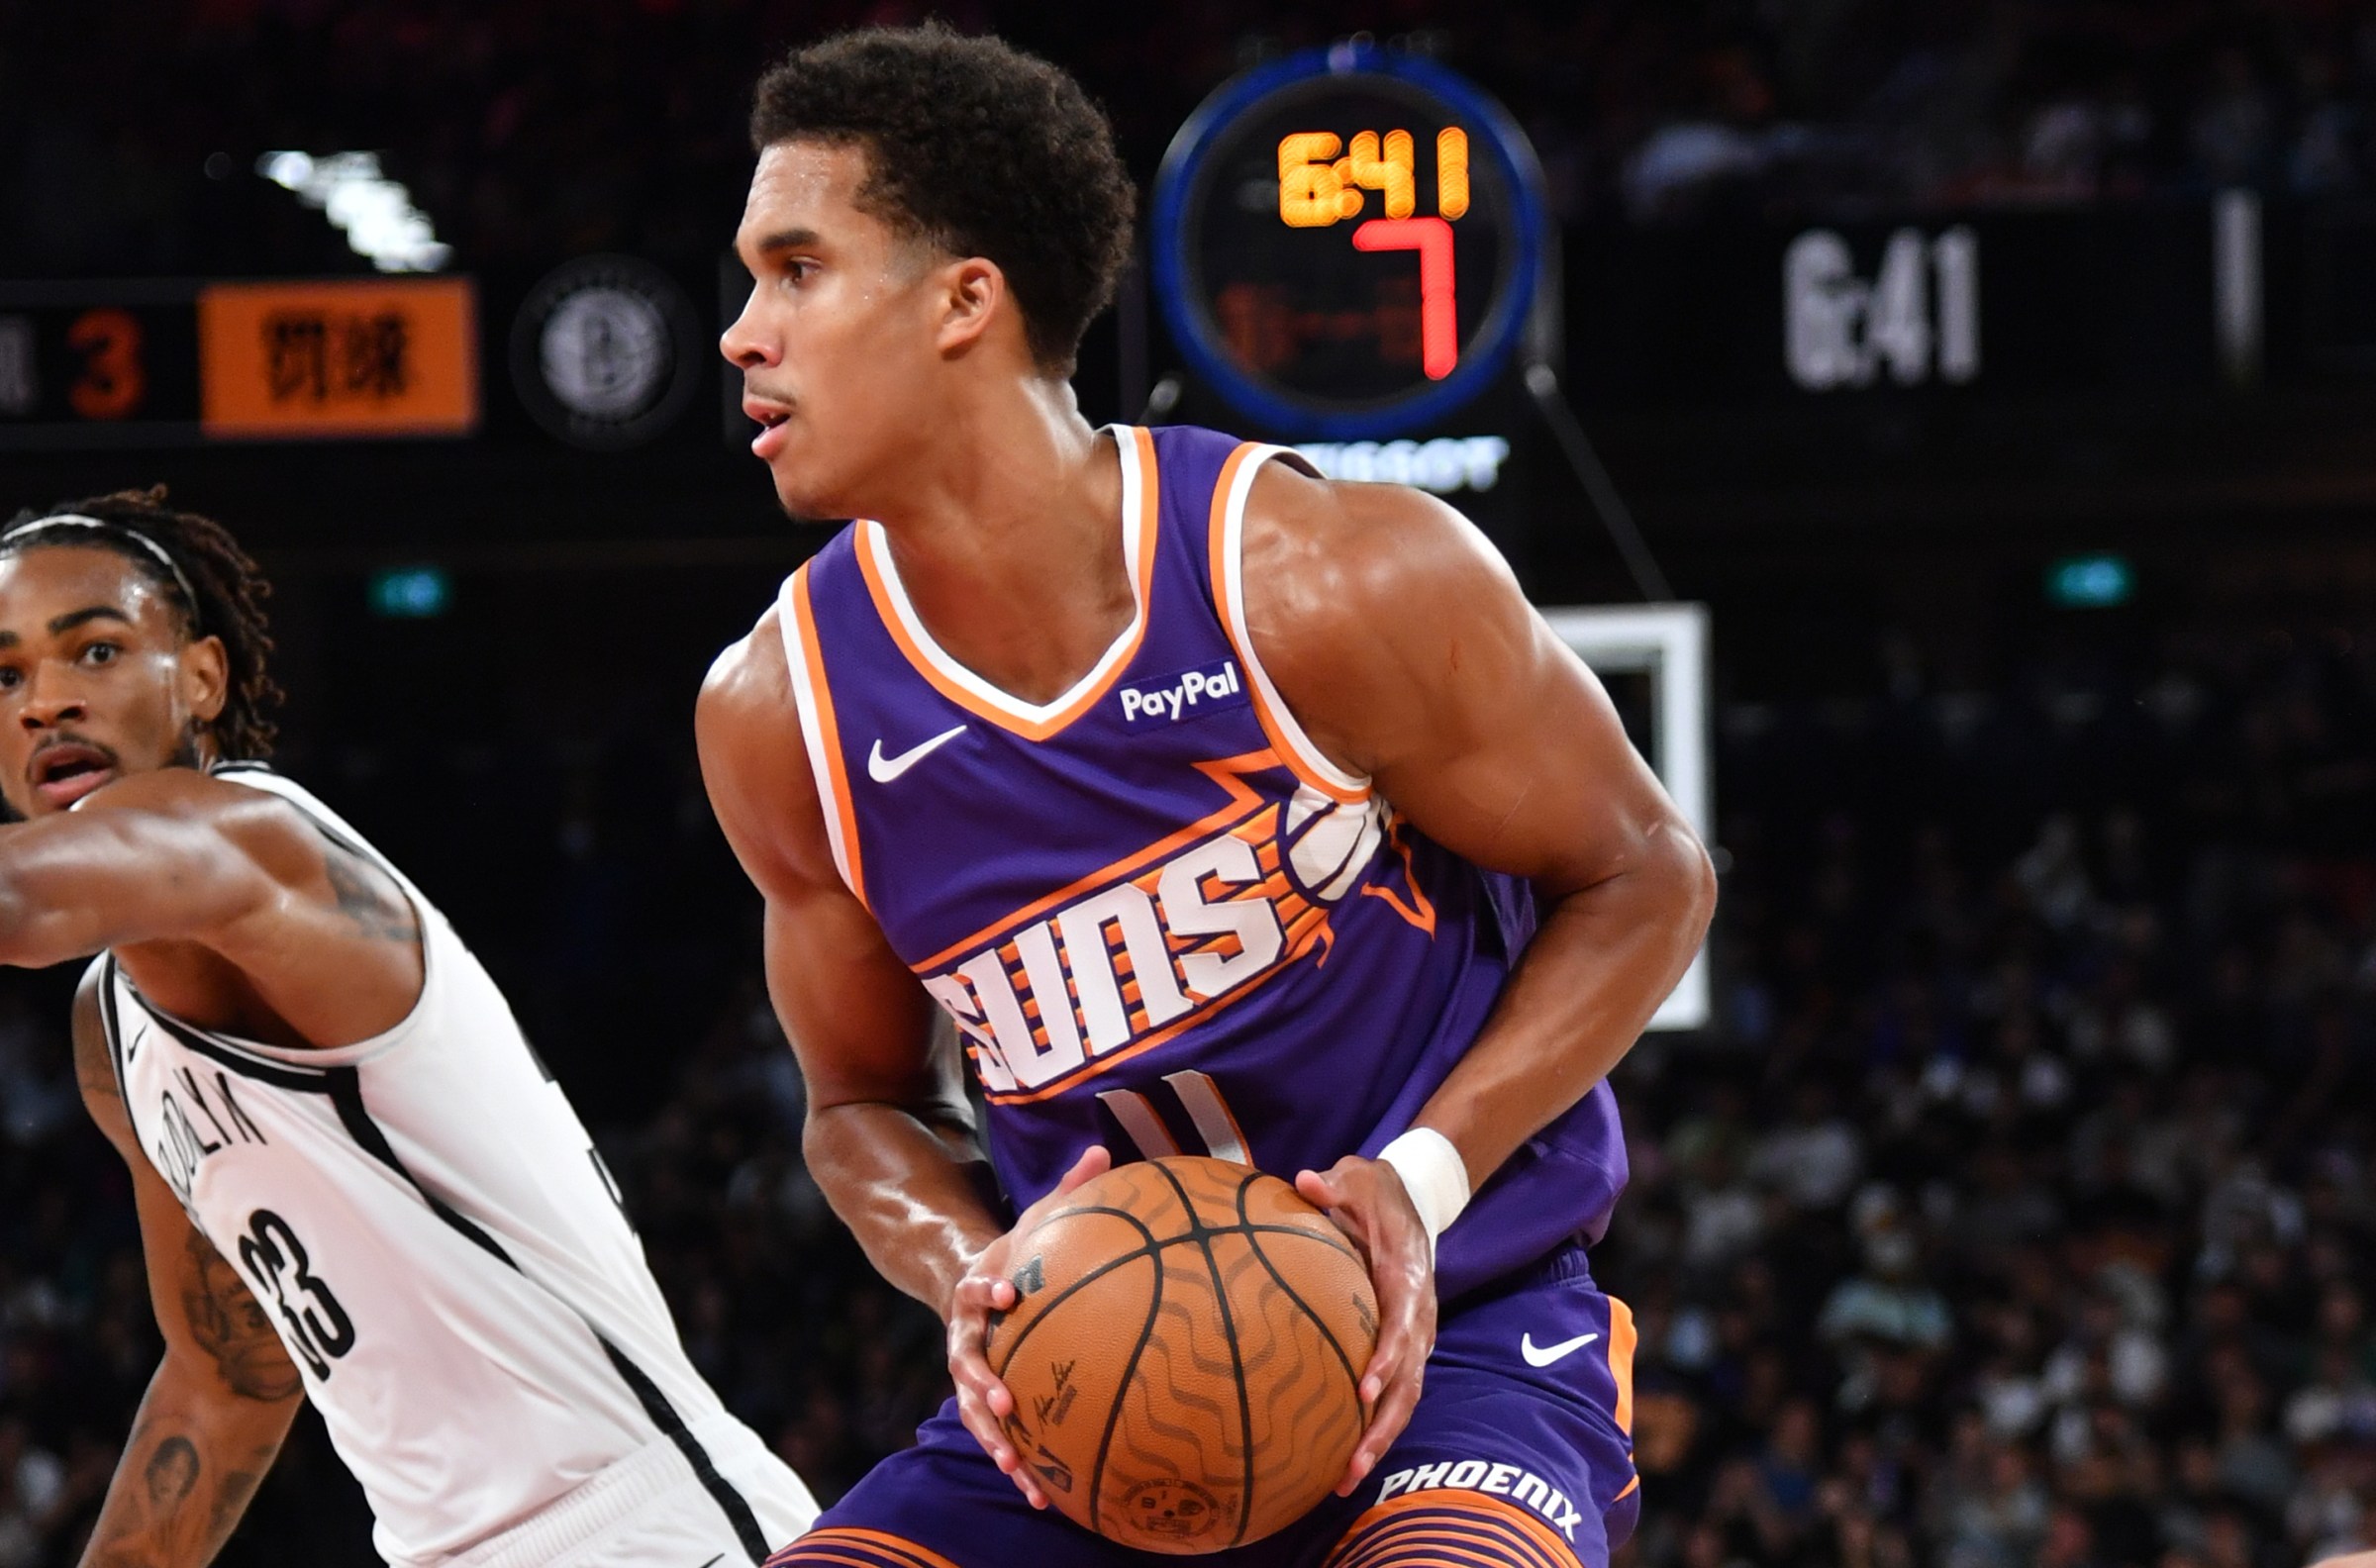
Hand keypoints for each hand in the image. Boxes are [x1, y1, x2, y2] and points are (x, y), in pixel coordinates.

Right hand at [945, 1144, 1111, 1507]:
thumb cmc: (1022, 1252)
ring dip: (995, 1442)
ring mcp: (971, 1374)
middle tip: (1005, 1403)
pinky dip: (1018, 1462)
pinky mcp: (986, 1403)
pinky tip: (1047, 1498)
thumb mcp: (1037, 1219)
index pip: (977, 1287)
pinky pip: (1000, 1437)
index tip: (1006, 1294)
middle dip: (983, 1386)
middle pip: (966, 1365)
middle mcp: (967, 1337)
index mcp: (980, 1289)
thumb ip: (1067, 1189)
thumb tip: (1103, 1148)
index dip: (988, 1290)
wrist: (981, 1287)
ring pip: (975, 1413)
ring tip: (1018, 1470)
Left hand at [1296, 1154, 1437, 1495]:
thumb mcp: (1359, 1177)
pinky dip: (1376, 1427)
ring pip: (1405, 1399)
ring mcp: (1416, 1338)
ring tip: (1344, 1480)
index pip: (1403, 1327)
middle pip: (1409, 1383)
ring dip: (1379, 1440)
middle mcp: (1419, 1318)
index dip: (1388, 1359)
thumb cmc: (1378, 1192)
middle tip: (1352, 1464)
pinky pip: (1396, 1394)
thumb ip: (1334, 1184)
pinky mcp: (1405, 1348)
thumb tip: (1304, 1181)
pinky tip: (1342, 1458)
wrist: (1415, 1200)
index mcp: (1407, 1280)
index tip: (1364, 1390)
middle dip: (1383, 1427)